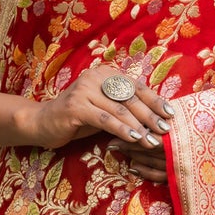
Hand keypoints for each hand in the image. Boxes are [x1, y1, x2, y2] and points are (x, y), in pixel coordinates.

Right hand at [21, 69, 173, 179]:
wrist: (43, 123)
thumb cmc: (79, 119)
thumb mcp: (104, 110)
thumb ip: (124, 108)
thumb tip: (157, 117)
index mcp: (105, 74)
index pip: (136, 86)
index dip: (154, 100)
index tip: (170, 114)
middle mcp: (95, 77)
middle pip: (130, 97)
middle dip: (151, 115)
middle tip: (166, 129)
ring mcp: (84, 90)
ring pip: (120, 109)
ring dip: (140, 126)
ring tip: (153, 140)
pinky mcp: (76, 106)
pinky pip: (105, 120)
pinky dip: (122, 130)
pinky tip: (135, 139)